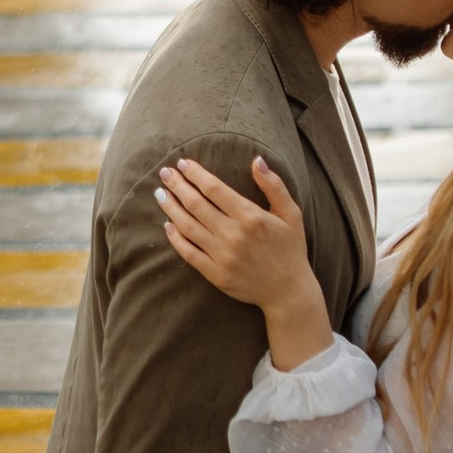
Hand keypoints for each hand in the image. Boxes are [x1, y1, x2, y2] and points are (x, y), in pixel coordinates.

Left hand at [155, 157, 319, 322]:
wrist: (289, 292)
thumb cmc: (291, 249)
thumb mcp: (292, 214)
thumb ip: (274, 186)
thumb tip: (257, 160)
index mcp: (251, 216)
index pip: (214, 189)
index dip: (195, 174)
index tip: (183, 163)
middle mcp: (233, 235)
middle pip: (196, 204)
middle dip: (177, 185)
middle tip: (165, 172)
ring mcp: (222, 256)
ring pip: (188, 226)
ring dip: (171, 208)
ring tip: (160, 194)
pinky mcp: (215, 274)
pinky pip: (188, 253)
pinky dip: (175, 238)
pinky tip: (167, 225)